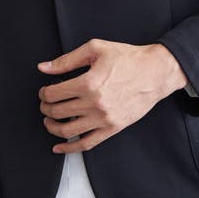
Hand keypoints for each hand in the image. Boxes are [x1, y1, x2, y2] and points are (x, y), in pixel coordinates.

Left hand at [37, 39, 186, 153]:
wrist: (155, 72)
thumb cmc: (127, 58)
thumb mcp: (95, 49)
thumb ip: (67, 60)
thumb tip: (44, 67)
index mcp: (89, 83)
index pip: (54, 94)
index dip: (44, 93)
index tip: (44, 91)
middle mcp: (95, 104)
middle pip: (58, 112)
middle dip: (46, 108)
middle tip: (45, 104)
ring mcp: (104, 119)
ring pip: (68, 130)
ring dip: (52, 127)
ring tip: (49, 121)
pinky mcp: (112, 129)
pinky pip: (86, 144)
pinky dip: (69, 148)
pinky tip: (59, 146)